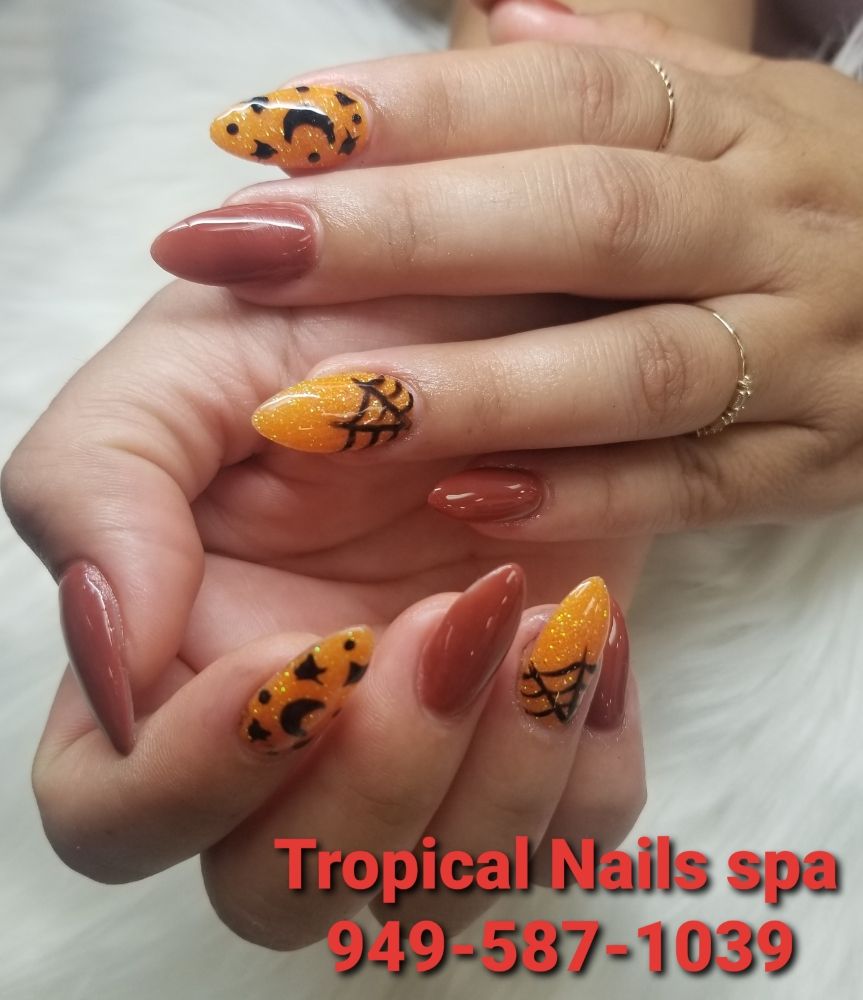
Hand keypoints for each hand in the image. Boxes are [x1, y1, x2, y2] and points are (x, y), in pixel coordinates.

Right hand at [1, 282, 647, 945]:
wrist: (508, 306)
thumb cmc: (339, 318)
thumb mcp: (189, 358)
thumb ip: (97, 486)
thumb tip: (114, 652)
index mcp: (176, 659)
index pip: (117, 817)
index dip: (193, 776)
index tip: (296, 655)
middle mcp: (295, 735)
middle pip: (278, 892)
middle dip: (367, 789)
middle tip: (434, 627)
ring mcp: (425, 745)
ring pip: (431, 893)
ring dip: (497, 779)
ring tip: (533, 613)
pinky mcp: (538, 727)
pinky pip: (572, 835)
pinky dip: (590, 757)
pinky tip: (587, 629)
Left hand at [152, 6, 862, 536]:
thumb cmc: (815, 201)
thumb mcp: (743, 116)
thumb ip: (628, 77)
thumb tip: (502, 24)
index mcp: (738, 126)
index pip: (564, 98)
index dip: (414, 111)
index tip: (268, 130)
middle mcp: (767, 229)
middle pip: (581, 220)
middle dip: (401, 237)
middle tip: (240, 251)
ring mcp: (800, 353)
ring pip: (630, 367)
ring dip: (472, 387)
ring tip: (317, 406)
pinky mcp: (811, 464)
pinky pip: (690, 486)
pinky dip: (580, 494)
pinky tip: (464, 499)